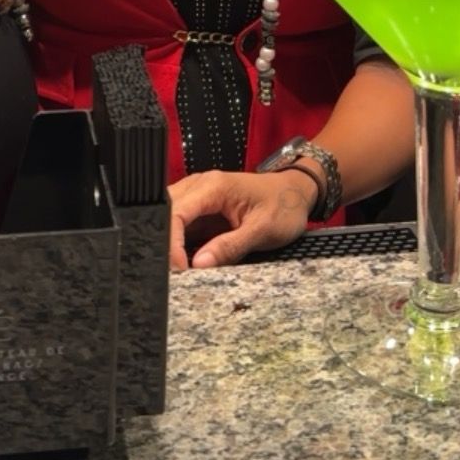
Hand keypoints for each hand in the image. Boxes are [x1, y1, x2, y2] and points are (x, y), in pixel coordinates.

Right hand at [169, 167, 316, 270]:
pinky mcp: (201, 208)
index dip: (171, 243)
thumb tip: (199, 264)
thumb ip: (231, 246)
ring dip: (169, 243)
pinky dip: (178, 242)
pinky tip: (183, 261)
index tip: (181, 270)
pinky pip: (181, 223)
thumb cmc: (284, 207)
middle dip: (164, 243)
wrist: (296, 193)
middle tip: (173, 273)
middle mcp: (199, 186)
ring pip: (168, 217)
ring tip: (176, 269)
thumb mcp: (263, 230)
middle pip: (164, 213)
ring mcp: (198, 195)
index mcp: (213, 187)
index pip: (175, 212)